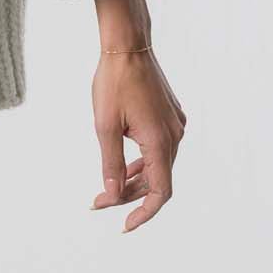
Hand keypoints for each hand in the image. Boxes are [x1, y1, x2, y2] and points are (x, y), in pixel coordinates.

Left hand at [90, 44, 185, 228]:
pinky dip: (141, 161)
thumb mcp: (104, 127)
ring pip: (158, 165)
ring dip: (134, 179)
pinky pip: (159, 148)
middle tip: (98, 201)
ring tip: (107, 185)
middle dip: (128, 195)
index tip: (125, 226)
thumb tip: (111, 195)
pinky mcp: (170, 117)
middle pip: (157, 180)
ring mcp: (175, 125)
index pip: (160, 193)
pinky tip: (122, 162)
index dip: (144, 214)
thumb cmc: (114, 83)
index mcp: (160, 142)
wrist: (127, 47)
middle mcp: (174, 136)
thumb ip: (110, 164)